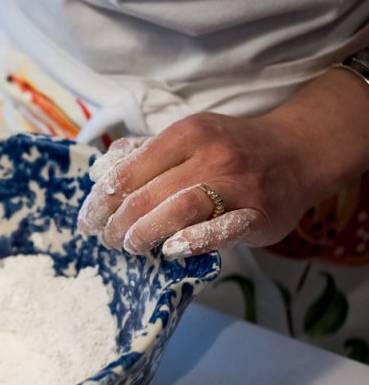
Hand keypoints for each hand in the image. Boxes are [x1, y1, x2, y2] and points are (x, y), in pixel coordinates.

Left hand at [77, 68, 368, 258]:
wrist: (298, 152)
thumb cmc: (231, 148)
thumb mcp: (187, 138)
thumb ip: (143, 154)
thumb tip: (99, 171)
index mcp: (185, 135)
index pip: (129, 171)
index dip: (101, 201)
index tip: (87, 221)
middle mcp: (210, 157)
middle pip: (147, 195)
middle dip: (117, 224)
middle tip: (107, 240)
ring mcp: (237, 186)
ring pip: (178, 209)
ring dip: (145, 233)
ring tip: (131, 246)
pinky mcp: (258, 215)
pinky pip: (221, 230)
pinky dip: (192, 241)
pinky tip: (171, 250)